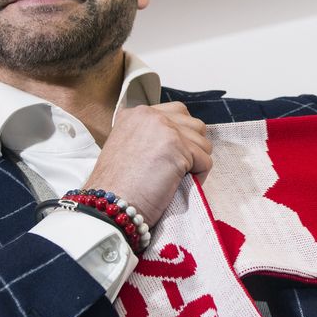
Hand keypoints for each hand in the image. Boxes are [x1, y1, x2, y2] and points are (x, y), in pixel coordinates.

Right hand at [84, 102, 211, 226]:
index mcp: (136, 114)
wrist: (111, 204)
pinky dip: (199, 176)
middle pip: (194, 125)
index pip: (177, 113)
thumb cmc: (118, 186)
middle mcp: (150, 115)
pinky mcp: (178, 146)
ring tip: (177, 178)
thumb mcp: (127, 147)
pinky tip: (178, 185)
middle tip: (178, 169)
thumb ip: (150, 136)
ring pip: (203, 143)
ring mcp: (165, 128)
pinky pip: (205, 161)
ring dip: (196, 163)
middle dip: (193, 149)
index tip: (172, 157)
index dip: (182, 137)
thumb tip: (181, 141)